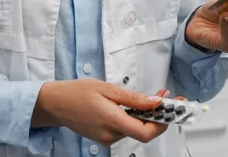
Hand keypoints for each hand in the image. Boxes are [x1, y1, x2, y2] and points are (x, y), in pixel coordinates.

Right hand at [32, 78, 169, 146]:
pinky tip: (135, 106)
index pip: (145, 133)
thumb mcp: (107, 88)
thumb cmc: (77, 92)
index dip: (162, 123)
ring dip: (146, 116)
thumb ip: (133, 98)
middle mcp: (110, 134)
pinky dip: (135, 119)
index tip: (171, 108)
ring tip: (152, 97)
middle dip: (158, 115)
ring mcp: (106, 138)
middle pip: (142, 131)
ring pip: (135, 130)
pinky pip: (125, 130)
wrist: (55, 104)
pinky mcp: (104, 137)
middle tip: (166, 97)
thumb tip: (155, 102)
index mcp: (111, 120)